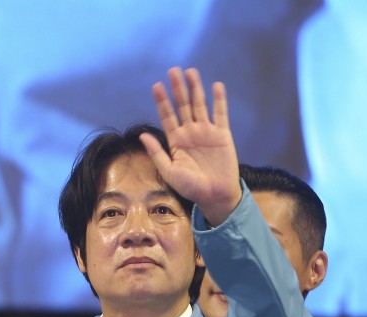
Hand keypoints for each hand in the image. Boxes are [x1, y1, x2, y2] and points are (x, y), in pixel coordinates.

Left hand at [140, 67, 241, 225]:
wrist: (213, 195)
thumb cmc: (189, 187)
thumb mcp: (168, 171)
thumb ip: (157, 152)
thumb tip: (143, 135)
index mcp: (176, 141)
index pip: (167, 116)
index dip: (162, 101)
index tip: (156, 86)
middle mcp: (190, 133)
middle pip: (183, 105)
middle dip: (178, 88)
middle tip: (173, 70)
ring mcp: (206, 132)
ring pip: (200, 105)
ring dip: (196, 88)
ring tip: (191, 72)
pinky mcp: (222, 134)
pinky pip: (221, 114)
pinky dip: (219, 100)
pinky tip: (216, 85)